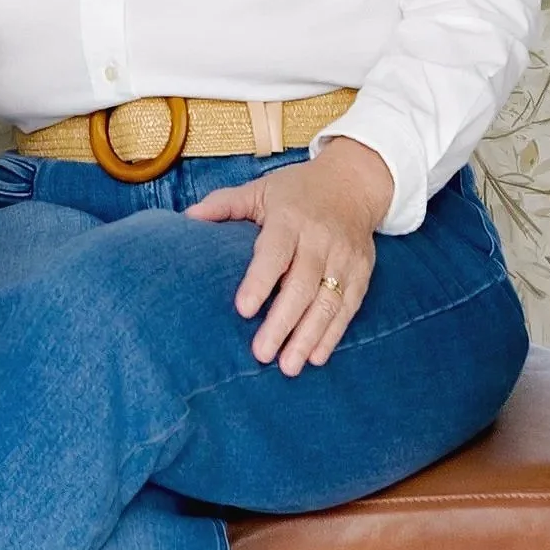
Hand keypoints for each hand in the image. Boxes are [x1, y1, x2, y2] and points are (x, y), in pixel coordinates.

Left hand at [187, 137, 394, 372]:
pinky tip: (315, 357)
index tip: (243, 309)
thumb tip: (187, 218)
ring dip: (308, 337)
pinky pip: (348, 307)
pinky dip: (332, 335)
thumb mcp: (261, 189)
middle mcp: (320, 239)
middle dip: (282, 322)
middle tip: (261, 353)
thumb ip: (225, 204)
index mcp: (290, 218)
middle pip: (302, 285)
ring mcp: (344, 257)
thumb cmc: (298, 191)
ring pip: (327, 302)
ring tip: (288, 366)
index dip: (260, 281)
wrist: (354, 183)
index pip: (275, 253)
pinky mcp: (362, 272)